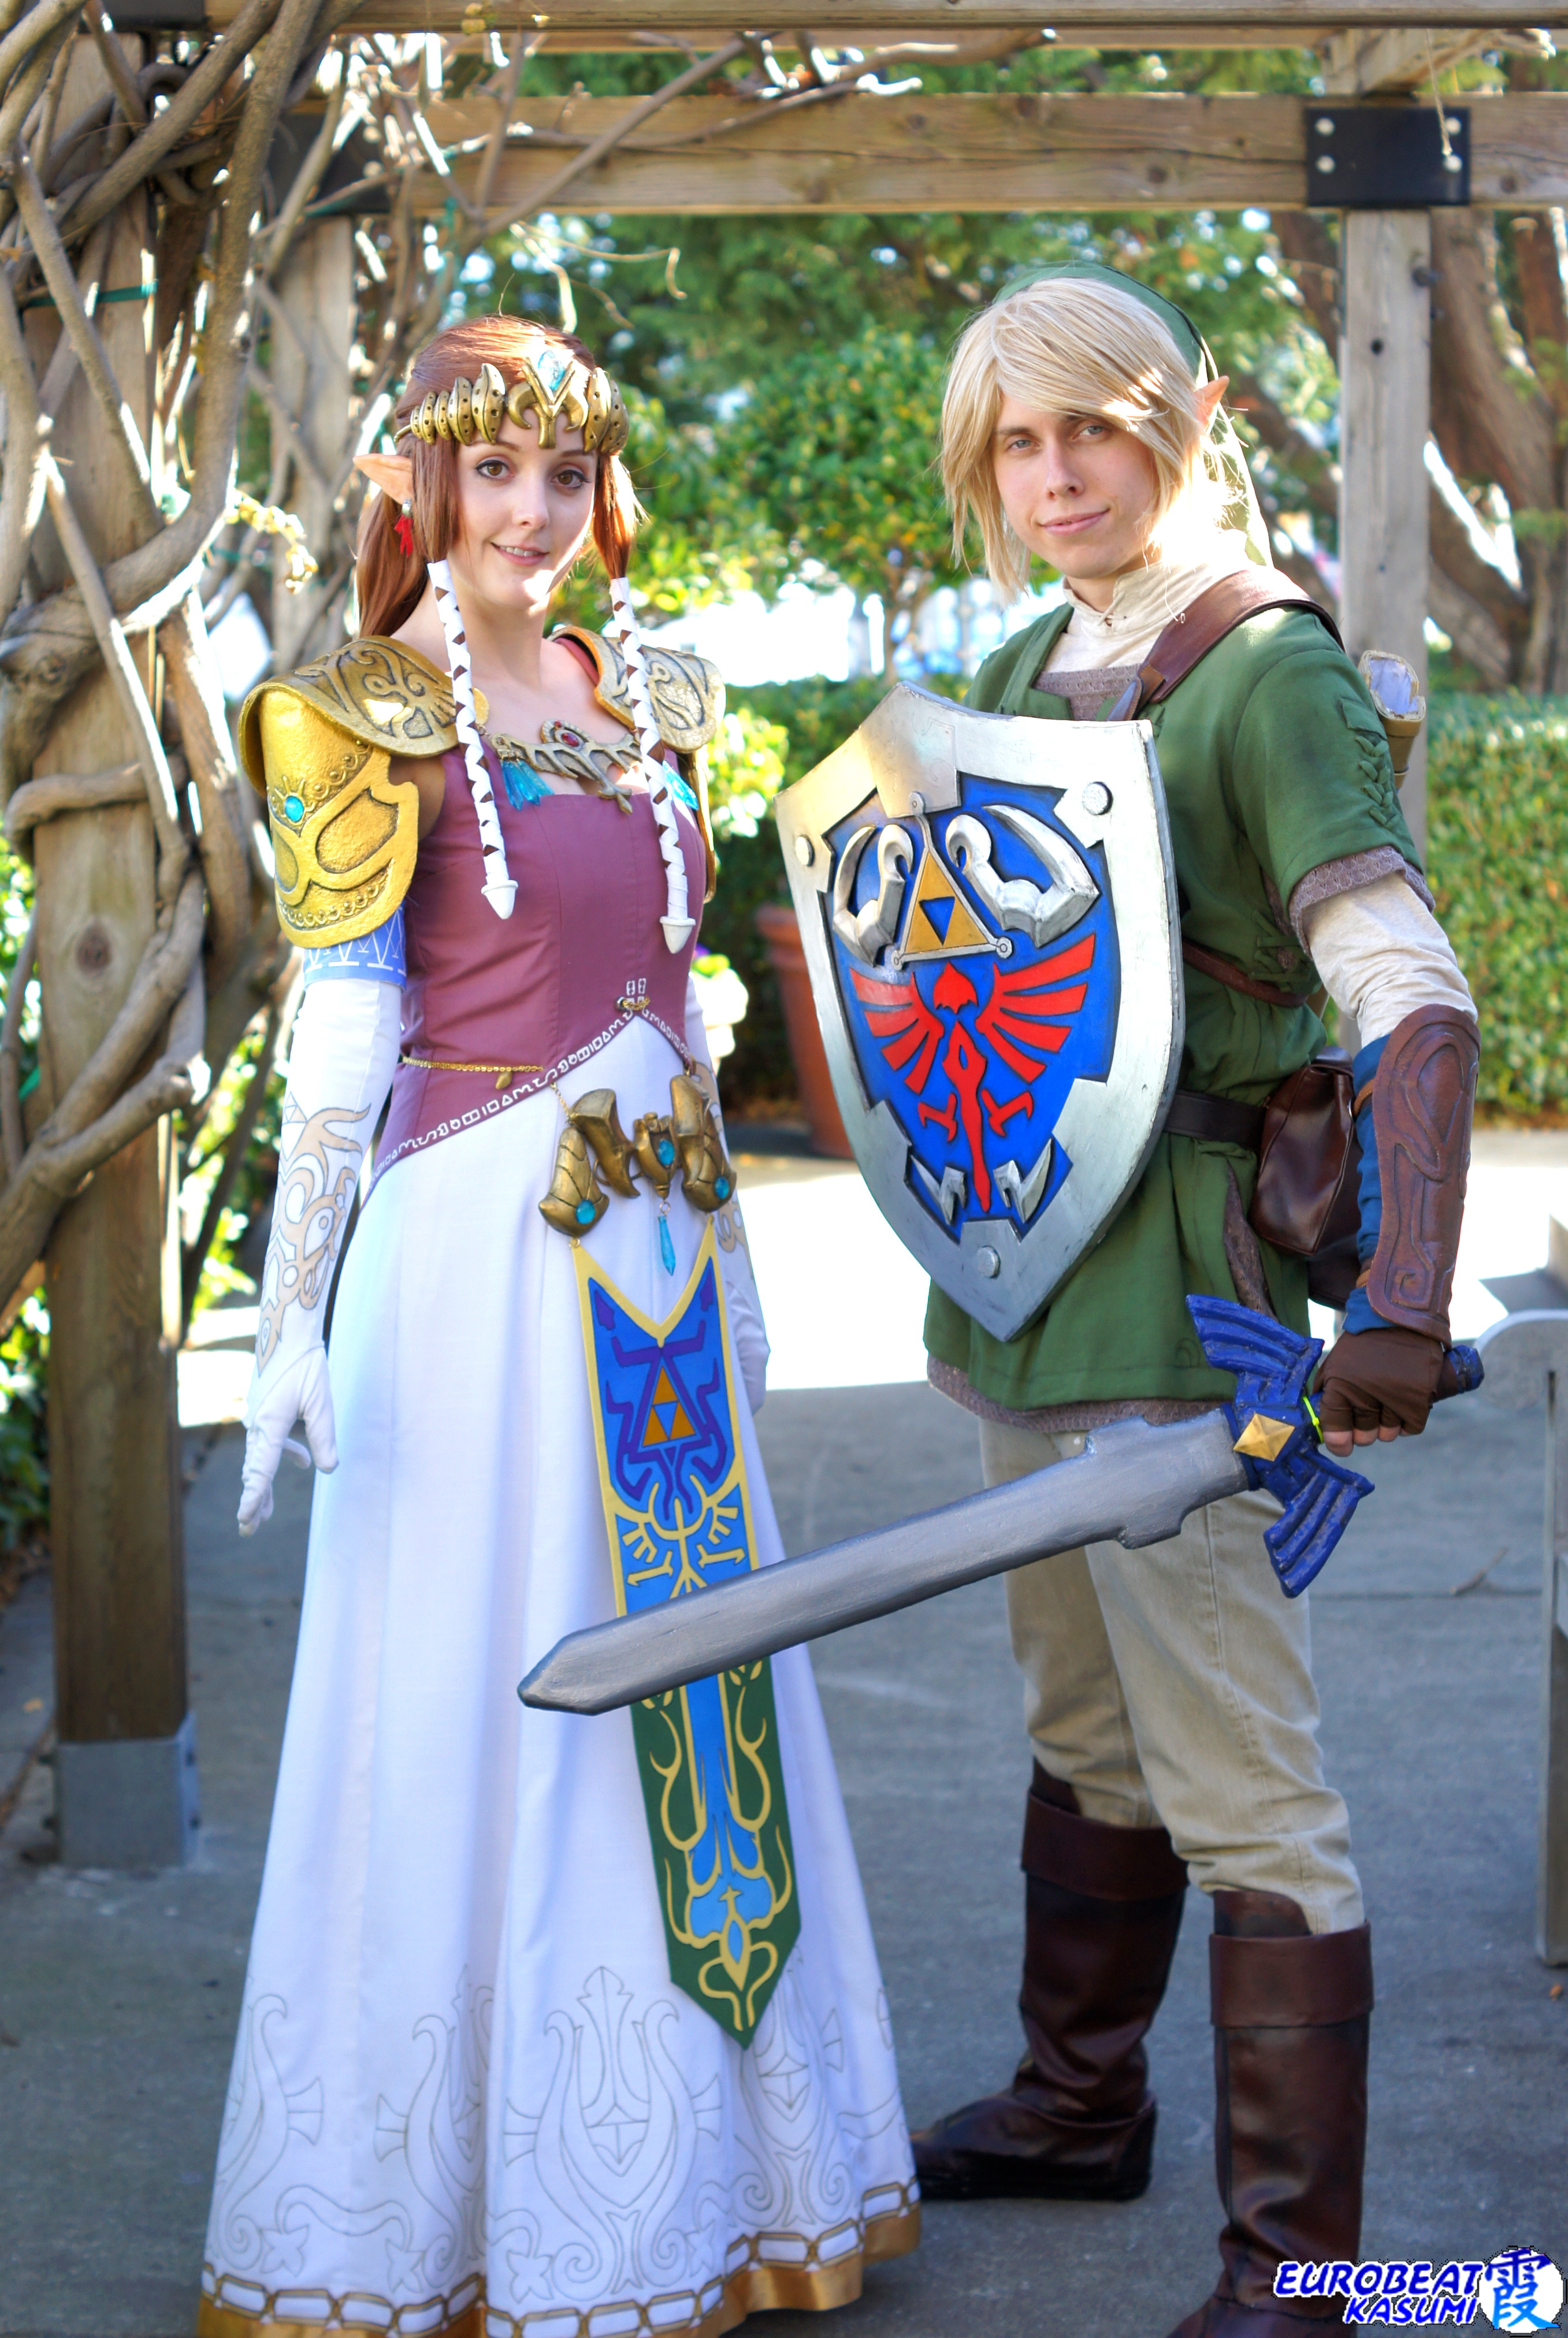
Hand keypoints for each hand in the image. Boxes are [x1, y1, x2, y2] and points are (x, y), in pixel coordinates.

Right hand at [238, 1347, 338, 1535]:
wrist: (285, 1327)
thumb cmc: (305, 1362)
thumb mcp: (320, 1401)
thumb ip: (324, 1436)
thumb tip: (328, 1470)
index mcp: (268, 1424)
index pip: (260, 1470)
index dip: (255, 1498)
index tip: (246, 1520)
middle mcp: (256, 1423)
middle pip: (253, 1470)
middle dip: (254, 1500)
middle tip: (248, 1530)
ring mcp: (257, 1415)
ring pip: (258, 1457)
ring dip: (264, 1483)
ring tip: (266, 1513)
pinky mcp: (263, 1407)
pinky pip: (269, 1439)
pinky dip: (282, 1454)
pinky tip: (304, 1462)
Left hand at [1314, 1326, 1444, 1455]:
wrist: (1399, 1316)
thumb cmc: (1363, 1343)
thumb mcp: (1335, 1364)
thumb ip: (1327, 1395)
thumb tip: (1326, 1429)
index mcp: (1340, 1385)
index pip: (1336, 1431)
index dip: (1338, 1442)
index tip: (1342, 1443)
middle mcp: (1365, 1394)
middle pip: (1364, 1437)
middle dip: (1363, 1430)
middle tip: (1367, 1413)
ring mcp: (1394, 1398)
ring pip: (1388, 1435)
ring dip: (1386, 1424)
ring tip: (1386, 1401)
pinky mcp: (1419, 1398)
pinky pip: (1410, 1428)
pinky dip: (1406, 1421)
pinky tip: (1402, 1402)